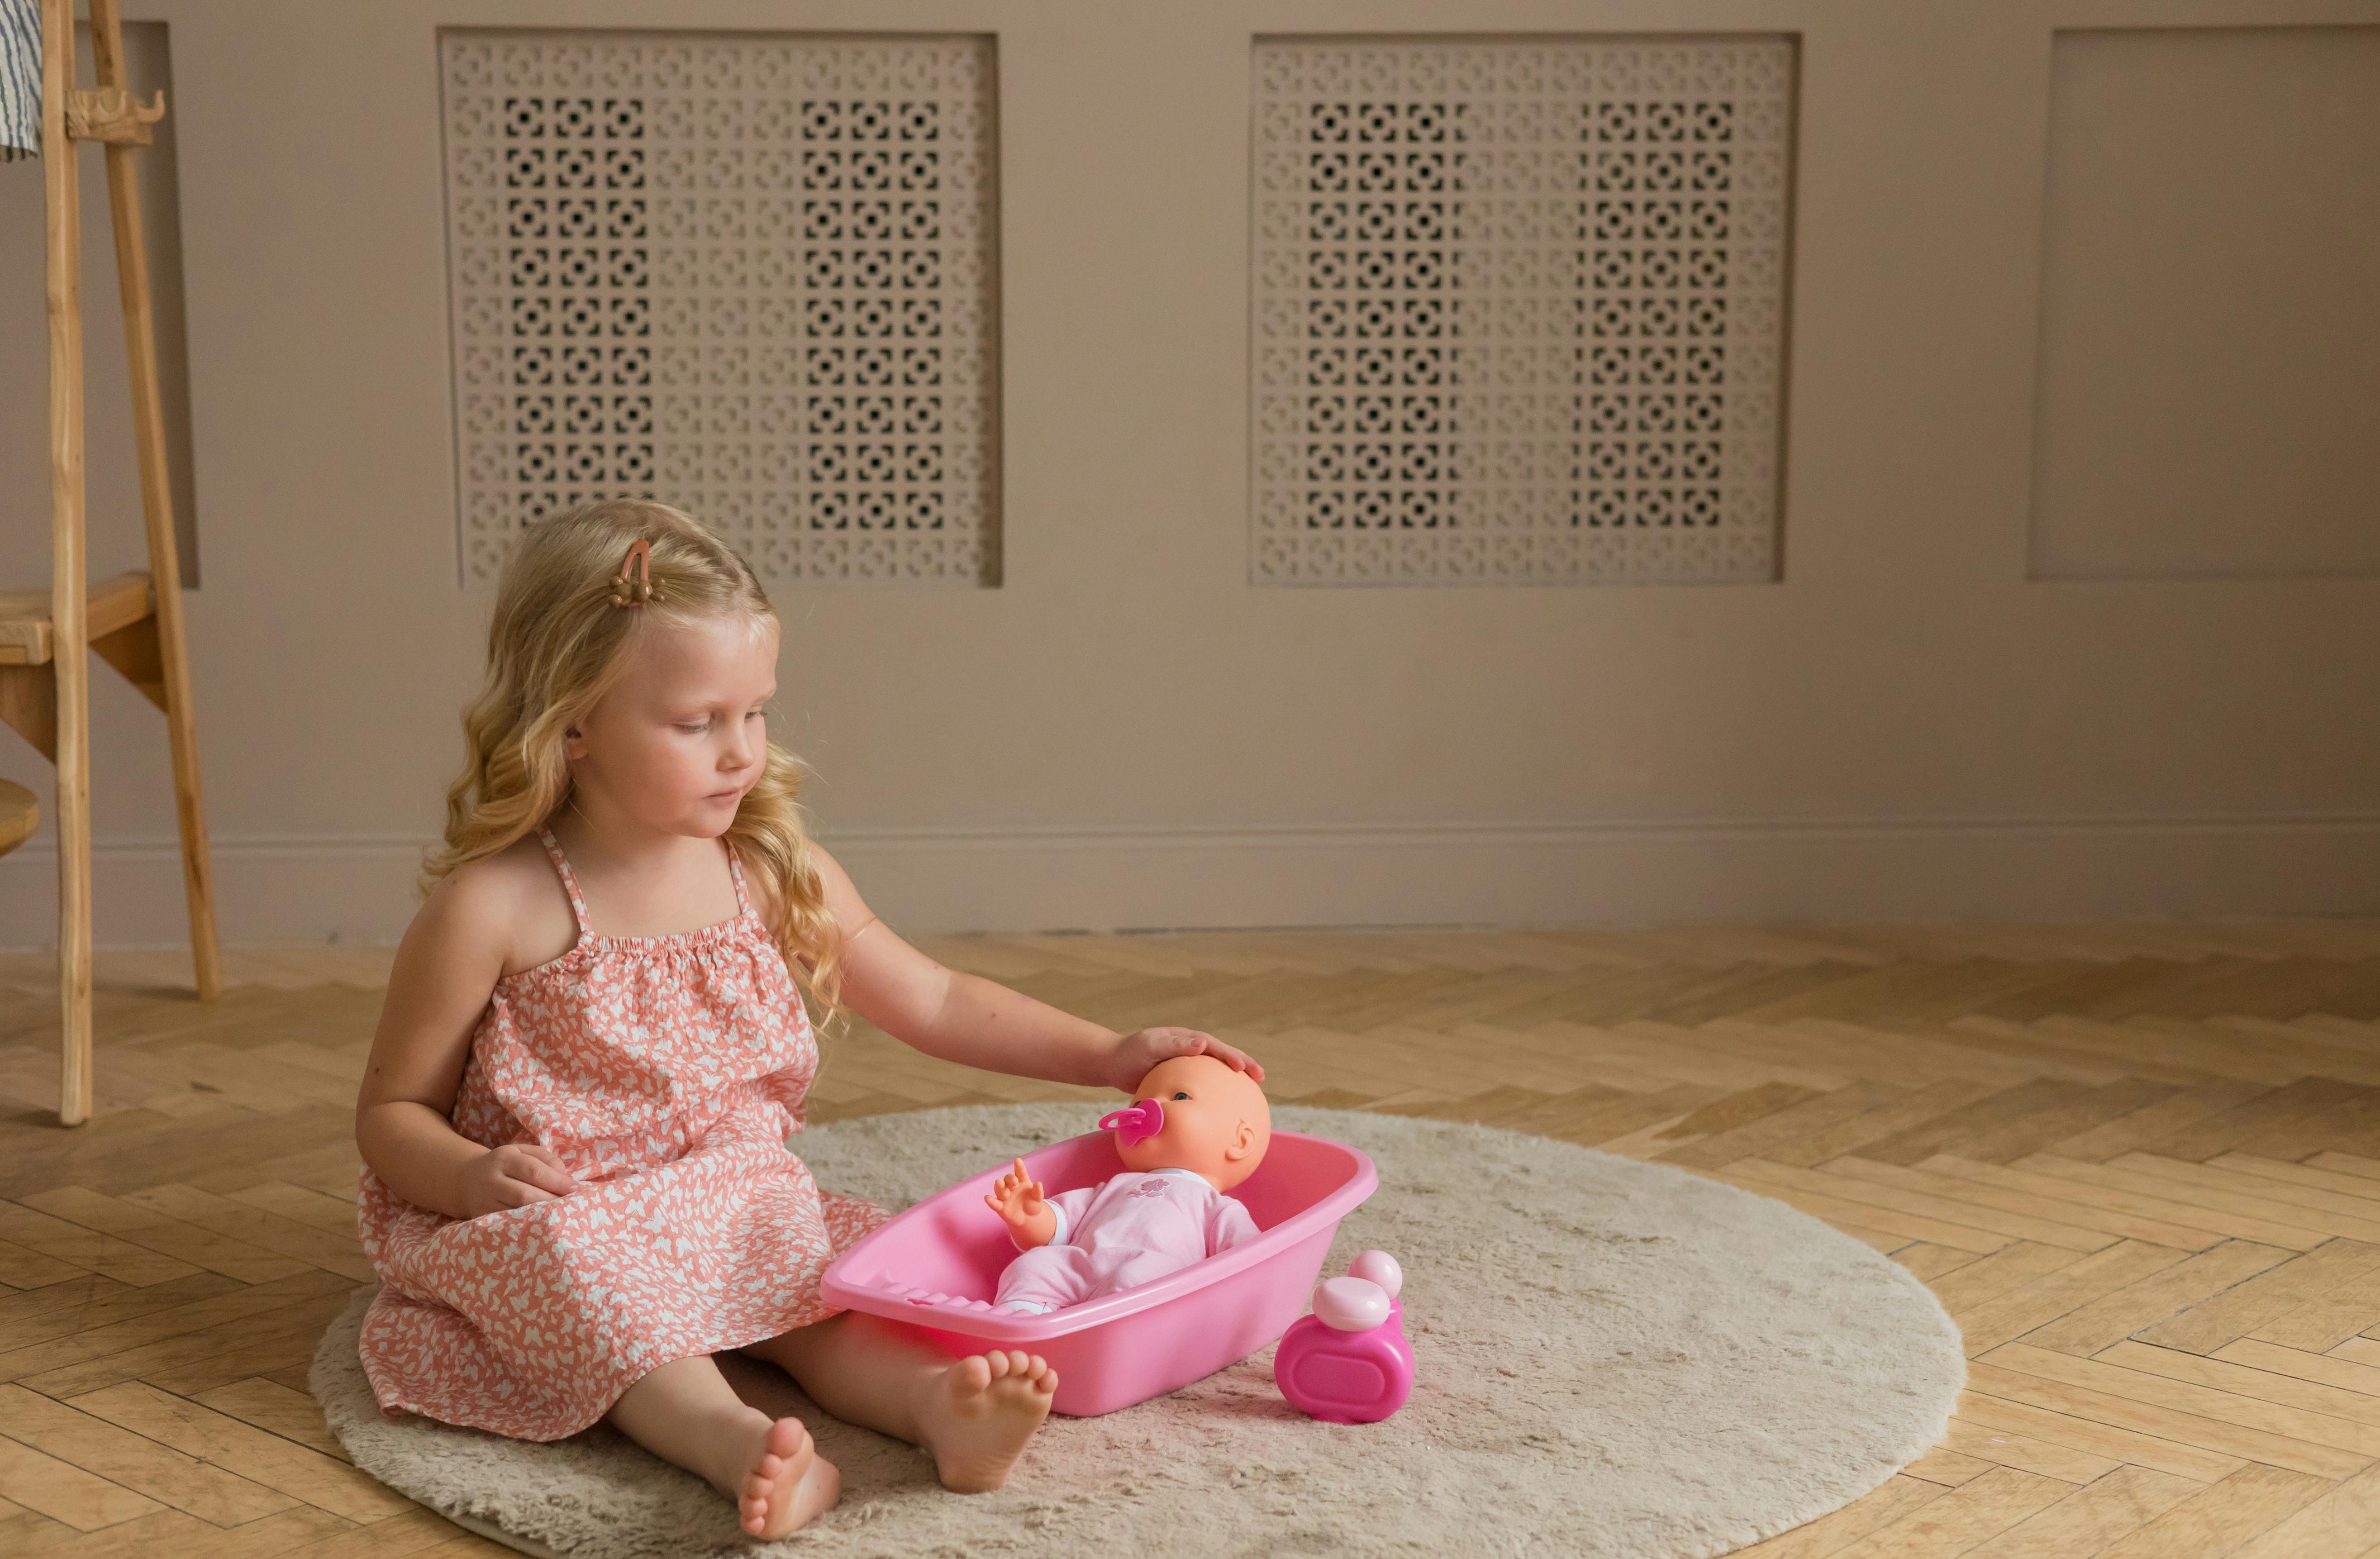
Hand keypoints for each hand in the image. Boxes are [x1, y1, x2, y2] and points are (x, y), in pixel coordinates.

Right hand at [454, 1142, 576, 1218]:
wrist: (467, 1181)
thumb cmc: (506, 1165)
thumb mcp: (523, 1152)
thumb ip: (546, 1159)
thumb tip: (564, 1177)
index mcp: (504, 1158)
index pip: (533, 1171)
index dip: (556, 1181)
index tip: (575, 1189)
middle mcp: (491, 1179)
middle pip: (524, 1195)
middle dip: (551, 1200)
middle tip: (570, 1204)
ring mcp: (484, 1201)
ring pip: (516, 1212)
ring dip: (541, 1215)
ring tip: (559, 1214)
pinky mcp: (482, 1218)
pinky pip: (508, 1224)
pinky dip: (528, 1224)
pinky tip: (541, 1223)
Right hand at [983, 1157, 1047, 1233]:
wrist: (1029, 1219)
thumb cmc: (1033, 1205)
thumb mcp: (1038, 1199)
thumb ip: (1038, 1192)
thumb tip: (1038, 1184)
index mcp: (1022, 1181)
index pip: (1020, 1172)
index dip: (1019, 1166)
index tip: (1018, 1160)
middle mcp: (1011, 1187)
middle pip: (1008, 1179)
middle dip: (1010, 1179)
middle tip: (1015, 1181)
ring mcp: (1004, 1196)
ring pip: (999, 1189)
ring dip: (999, 1186)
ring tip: (1000, 1183)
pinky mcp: (1000, 1207)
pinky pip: (994, 1203)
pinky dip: (990, 1201)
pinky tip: (987, 1198)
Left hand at [1105, 1026, 1265, 1093]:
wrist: (1112, 1065)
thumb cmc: (1130, 1054)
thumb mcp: (1151, 1045)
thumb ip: (1175, 1044)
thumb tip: (1203, 1044)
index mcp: (1186, 1039)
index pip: (1214, 1046)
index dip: (1231, 1055)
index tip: (1243, 1068)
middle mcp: (1190, 1049)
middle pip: (1222, 1055)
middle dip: (1243, 1063)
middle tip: (1260, 1076)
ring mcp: (1187, 1063)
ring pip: (1216, 1070)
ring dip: (1234, 1077)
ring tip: (1253, 1090)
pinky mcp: (1182, 1078)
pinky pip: (1204, 1083)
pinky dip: (1217, 1090)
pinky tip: (1223, 1105)